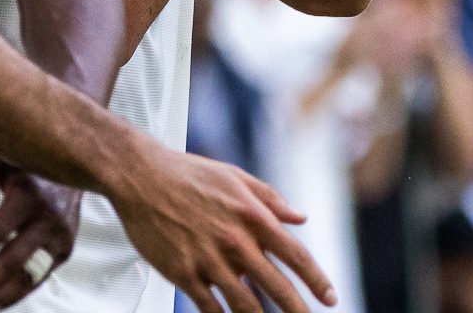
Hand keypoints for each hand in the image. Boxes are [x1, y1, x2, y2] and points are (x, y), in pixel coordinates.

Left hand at [0, 151, 79, 312]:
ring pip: (27, 278)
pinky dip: (14, 295)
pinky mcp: (65, 250)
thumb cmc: (30, 160)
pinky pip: (38, 279)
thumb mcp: (1, 154)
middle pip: (11, 263)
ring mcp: (61, 238)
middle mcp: (49, 220)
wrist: (77, 162)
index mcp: (30, 196)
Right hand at [107, 146, 334, 312]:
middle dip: (297, 310)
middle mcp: (236, 241)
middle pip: (276, 287)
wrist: (141, 176)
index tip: (331, 299)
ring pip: (245, 304)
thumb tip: (300, 218)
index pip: (295, 255)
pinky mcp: (183, 272)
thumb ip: (271, 199)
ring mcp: (209, 259)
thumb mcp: (236, 177)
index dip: (317, 280)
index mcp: (254, 216)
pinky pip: (209, 307)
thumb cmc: (190, 174)